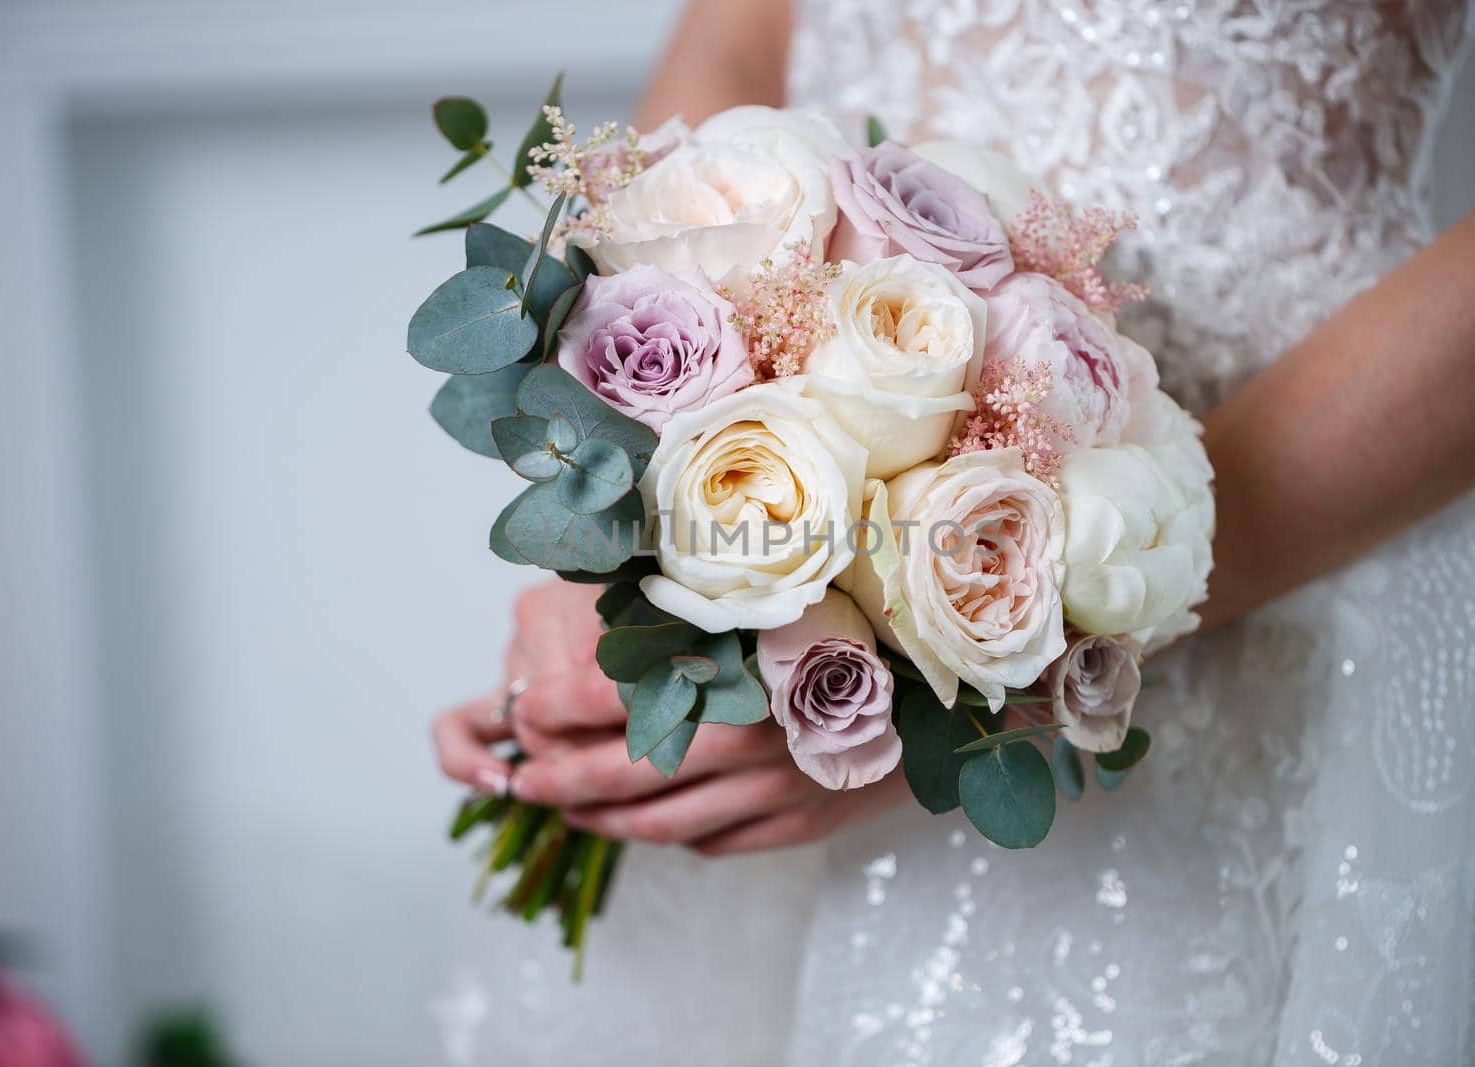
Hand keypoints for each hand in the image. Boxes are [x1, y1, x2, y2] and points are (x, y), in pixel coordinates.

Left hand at [433, 575, 910, 853]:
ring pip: (663, 824)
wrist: (953, 675)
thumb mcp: (765, 592)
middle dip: (558, 780)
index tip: (521, 709)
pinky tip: (642, 819)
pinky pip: (713, 843)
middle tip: (522, 778)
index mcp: (735, 667)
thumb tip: (593, 599)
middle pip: (626, 775)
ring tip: (567, 807)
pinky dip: (667, 836)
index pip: (609, 697)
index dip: (550, 710)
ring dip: (602, 821)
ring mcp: (780, 789)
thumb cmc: (850, 617)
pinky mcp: (801, 824)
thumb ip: (688, 598)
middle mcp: (756, 736)